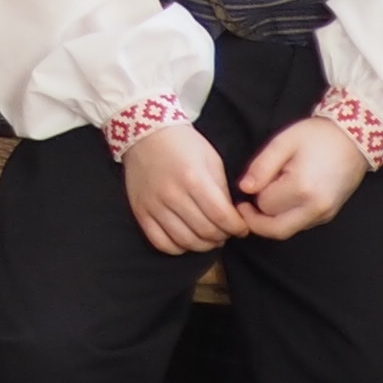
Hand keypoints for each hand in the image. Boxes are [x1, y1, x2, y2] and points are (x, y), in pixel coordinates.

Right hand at [121, 123, 237, 255]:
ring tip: (210, 237)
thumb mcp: (211, 160)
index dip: (237, 227)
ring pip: (185, 241)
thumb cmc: (184, 144)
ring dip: (203, 245)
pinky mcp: (140, 212)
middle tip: (226, 232)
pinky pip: (161, 242)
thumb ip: (222, 190)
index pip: (221, 216)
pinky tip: (187, 239)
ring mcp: (153, 205)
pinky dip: (178, 248)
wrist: (146, 134)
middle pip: (205, 231)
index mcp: (193, 178)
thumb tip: (231, 218)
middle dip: (223, 236)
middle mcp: (172, 195)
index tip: (242, 228)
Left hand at [231, 120, 369, 238]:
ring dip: (272, 220)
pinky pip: (300, 225)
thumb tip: (245, 188)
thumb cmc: (318, 136)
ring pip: (287, 230)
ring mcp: (325, 214)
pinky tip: (284, 199)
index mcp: (302, 188)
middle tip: (245, 205)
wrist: (354, 139)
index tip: (256, 181)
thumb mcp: (283, 142)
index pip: (265, 205)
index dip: (255, 194)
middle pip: (275, 230)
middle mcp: (316, 208)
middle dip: (257, 220)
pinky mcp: (329, 215)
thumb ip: (261, 166)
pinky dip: (286, 218)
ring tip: (268, 196)